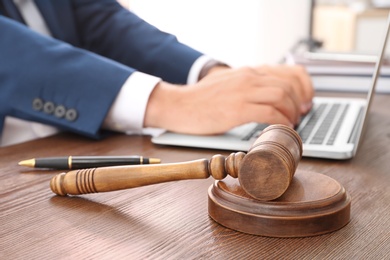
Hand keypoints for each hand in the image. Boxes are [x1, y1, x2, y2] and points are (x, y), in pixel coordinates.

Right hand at [144, 65, 313, 134]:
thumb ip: (247, 87)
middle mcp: (249, 77)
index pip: (287, 72)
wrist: (179, 105)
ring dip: (291, 112)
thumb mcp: (228, 85)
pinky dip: (281, 122)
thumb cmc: (201, 99)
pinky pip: (270, 113)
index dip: (302, 88)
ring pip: (282, 96)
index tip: (304, 102)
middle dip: (299, 102)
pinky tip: (280, 129)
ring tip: (290, 124)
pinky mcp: (237, 109)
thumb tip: (266, 99)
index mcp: (248, 72)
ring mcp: (243, 92)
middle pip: (288, 85)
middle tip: (299, 116)